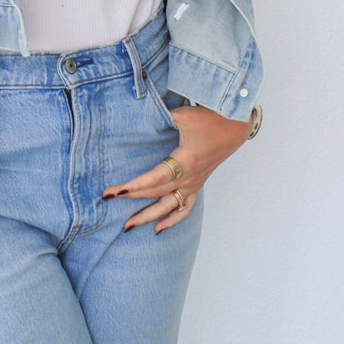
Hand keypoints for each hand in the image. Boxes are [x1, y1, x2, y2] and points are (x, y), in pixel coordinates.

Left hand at [103, 105, 249, 232]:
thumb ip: (160, 116)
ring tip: (128, 226)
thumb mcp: (183, 115)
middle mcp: (189, 178)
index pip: (154, 179)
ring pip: (168, 207)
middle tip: (107, 199)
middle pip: (156, 193)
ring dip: (148, 217)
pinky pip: (185, 208)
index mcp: (185, 161)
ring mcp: (194, 184)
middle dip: (131, 198)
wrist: (235, 126)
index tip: (115, 191)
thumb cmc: (210, 118)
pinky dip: (172, 220)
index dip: (134, 186)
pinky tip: (158, 228)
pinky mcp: (198, 184)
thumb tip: (139, 115)